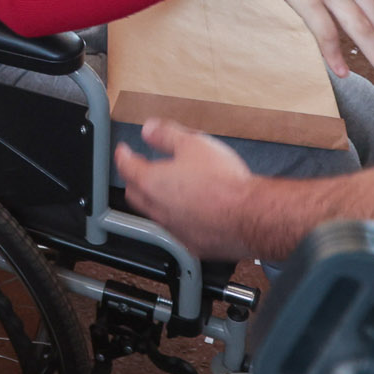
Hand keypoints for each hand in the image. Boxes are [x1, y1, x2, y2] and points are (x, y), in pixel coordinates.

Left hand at [115, 120, 265, 259]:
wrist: (250, 216)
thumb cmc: (224, 183)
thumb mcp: (193, 144)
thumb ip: (167, 135)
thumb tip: (150, 129)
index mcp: (152, 183)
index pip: (127, 168)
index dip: (123, 156)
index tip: (123, 151)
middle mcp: (158, 210)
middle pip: (136, 194)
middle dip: (134, 180)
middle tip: (139, 169)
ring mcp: (175, 230)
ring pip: (156, 214)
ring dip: (156, 200)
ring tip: (167, 189)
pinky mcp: (194, 245)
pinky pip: (178, 230)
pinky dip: (178, 218)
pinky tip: (191, 212)